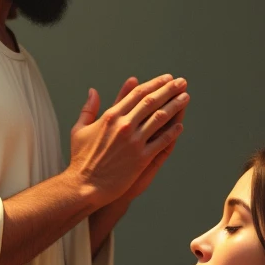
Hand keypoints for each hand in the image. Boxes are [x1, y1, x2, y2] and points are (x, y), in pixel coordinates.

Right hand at [68, 74, 188, 209]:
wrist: (85, 186)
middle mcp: (124, 125)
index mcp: (110, 116)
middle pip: (151, 102)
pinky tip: (180, 125)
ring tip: (185, 98)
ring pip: (160, 118)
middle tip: (181, 82)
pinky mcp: (141, 158)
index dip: (154, 84)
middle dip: (169, 90)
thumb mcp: (80, 130)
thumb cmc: (81, 160)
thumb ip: (88, 109)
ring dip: (175, 106)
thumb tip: (93, 91)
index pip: (137, 94)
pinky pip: (161, 142)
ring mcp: (134, 142)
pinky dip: (172, 132)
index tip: (165, 79)